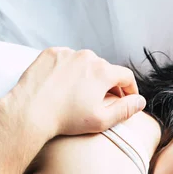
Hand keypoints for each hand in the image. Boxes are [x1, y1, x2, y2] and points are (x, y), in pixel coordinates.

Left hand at [10, 47, 145, 138]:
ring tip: (81, 95)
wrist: (31, 111)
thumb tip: (141, 102)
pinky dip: (70, 71)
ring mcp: (68, 53)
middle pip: (106, 69)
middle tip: (103, 101)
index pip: (126, 76)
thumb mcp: (102, 121)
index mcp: (103, 72)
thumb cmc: (67, 119)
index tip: (128, 100)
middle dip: (108, 84)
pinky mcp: (51, 53)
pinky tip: (64, 87)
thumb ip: (125, 110)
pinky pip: (67, 60)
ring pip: (86, 64)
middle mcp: (87, 57)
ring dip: (88, 76)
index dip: (130, 89)